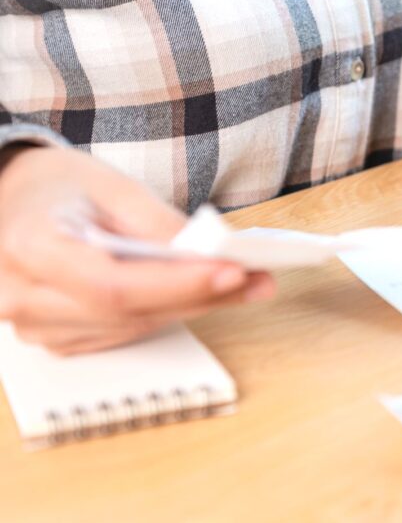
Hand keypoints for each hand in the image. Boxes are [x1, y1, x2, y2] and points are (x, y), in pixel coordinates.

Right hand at [0, 147, 274, 354]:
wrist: (18, 198)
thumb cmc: (61, 187)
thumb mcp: (111, 185)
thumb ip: (157, 223)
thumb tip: (207, 255)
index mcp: (29, 247)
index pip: (113, 286)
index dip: (177, 285)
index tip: (231, 272)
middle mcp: (22, 296)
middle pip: (127, 312)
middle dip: (200, 296)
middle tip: (257, 279)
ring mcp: (35, 326)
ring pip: (131, 328)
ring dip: (192, 307)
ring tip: (244, 284)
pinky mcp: (57, 338)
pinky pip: (123, 334)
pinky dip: (167, 313)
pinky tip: (203, 295)